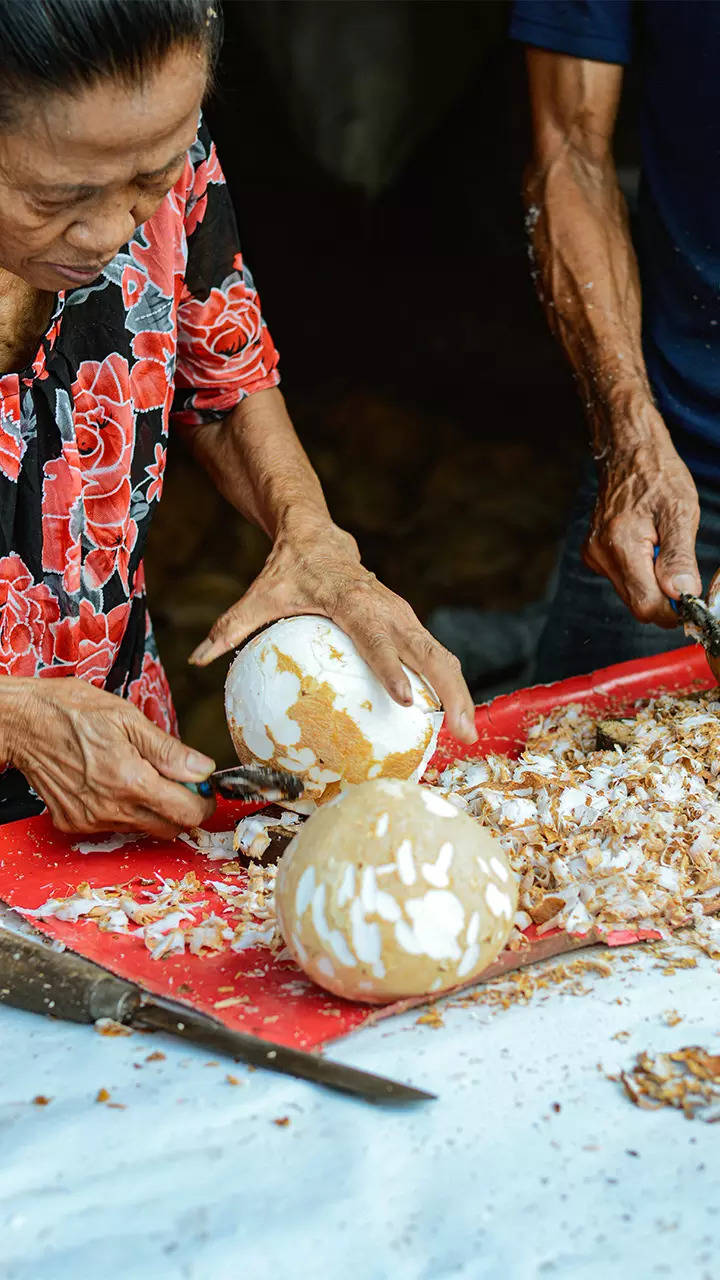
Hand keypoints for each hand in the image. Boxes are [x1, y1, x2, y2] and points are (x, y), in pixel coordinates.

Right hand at [1, 677, 215, 836]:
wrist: (23, 722)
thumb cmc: (73, 712)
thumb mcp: (129, 719)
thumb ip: (169, 750)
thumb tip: (203, 770)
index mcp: (131, 780)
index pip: (187, 813)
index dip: (204, 803)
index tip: (203, 790)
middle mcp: (112, 808)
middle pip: (169, 829)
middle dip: (181, 809)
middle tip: (176, 782)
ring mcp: (90, 820)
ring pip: (141, 828)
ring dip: (150, 809)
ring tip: (137, 775)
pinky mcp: (73, 823)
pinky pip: (112, 826)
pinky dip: (121, 810)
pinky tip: (110, 783)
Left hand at [189, 516, 476, 743]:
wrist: (319, 538)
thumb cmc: (288, 571)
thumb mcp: (258, 596)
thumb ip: (230, 627)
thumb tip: (197, 659)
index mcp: (353, 602)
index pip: (377, 637)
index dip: (392, 666)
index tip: (404, 699)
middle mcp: (388, 609)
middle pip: (429, 652)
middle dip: (451, 691)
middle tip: (462, 733)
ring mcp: (404, 616)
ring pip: (441, 656)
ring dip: (460, 694)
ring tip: (468, 736)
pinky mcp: (410, 624)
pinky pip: (434, 657)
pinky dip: (449, 687)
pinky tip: (451, 722)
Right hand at [583, 431, 700, 626]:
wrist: (629, 454)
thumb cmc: (658, 476)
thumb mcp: (681, 512)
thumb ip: (679, 556)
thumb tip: (682, 593)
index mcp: (621, 544)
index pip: (646, 604)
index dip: (673, 611)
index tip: (692, 602)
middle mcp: (601, 554)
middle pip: (637, 604)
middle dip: (665, 598)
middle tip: (684, 575)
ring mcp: (594, 555)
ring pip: (631, 594)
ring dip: (654, 584)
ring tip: (664, 550)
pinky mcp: (593, 554)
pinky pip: (623, 581)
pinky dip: (642, 574)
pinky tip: (648, 547)